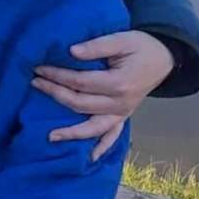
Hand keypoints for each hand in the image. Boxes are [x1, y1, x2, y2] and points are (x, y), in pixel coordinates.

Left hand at [33, 30, 172, 157]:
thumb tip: (71, 51)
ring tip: (50, 136)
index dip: (58, 76)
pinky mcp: (124, 117)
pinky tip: (89, 158)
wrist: (164, 58)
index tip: (39, 69)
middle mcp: (120, 103)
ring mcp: (123, 113)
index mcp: (119, 83)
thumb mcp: (122, 39)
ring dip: (71, 132)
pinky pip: (113, 137)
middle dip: (55, 94)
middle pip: (81, 104)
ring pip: (93, 127)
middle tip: (34, 84)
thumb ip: (97, 46)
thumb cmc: (141, 46)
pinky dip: (102, 148)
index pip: (80, 82)